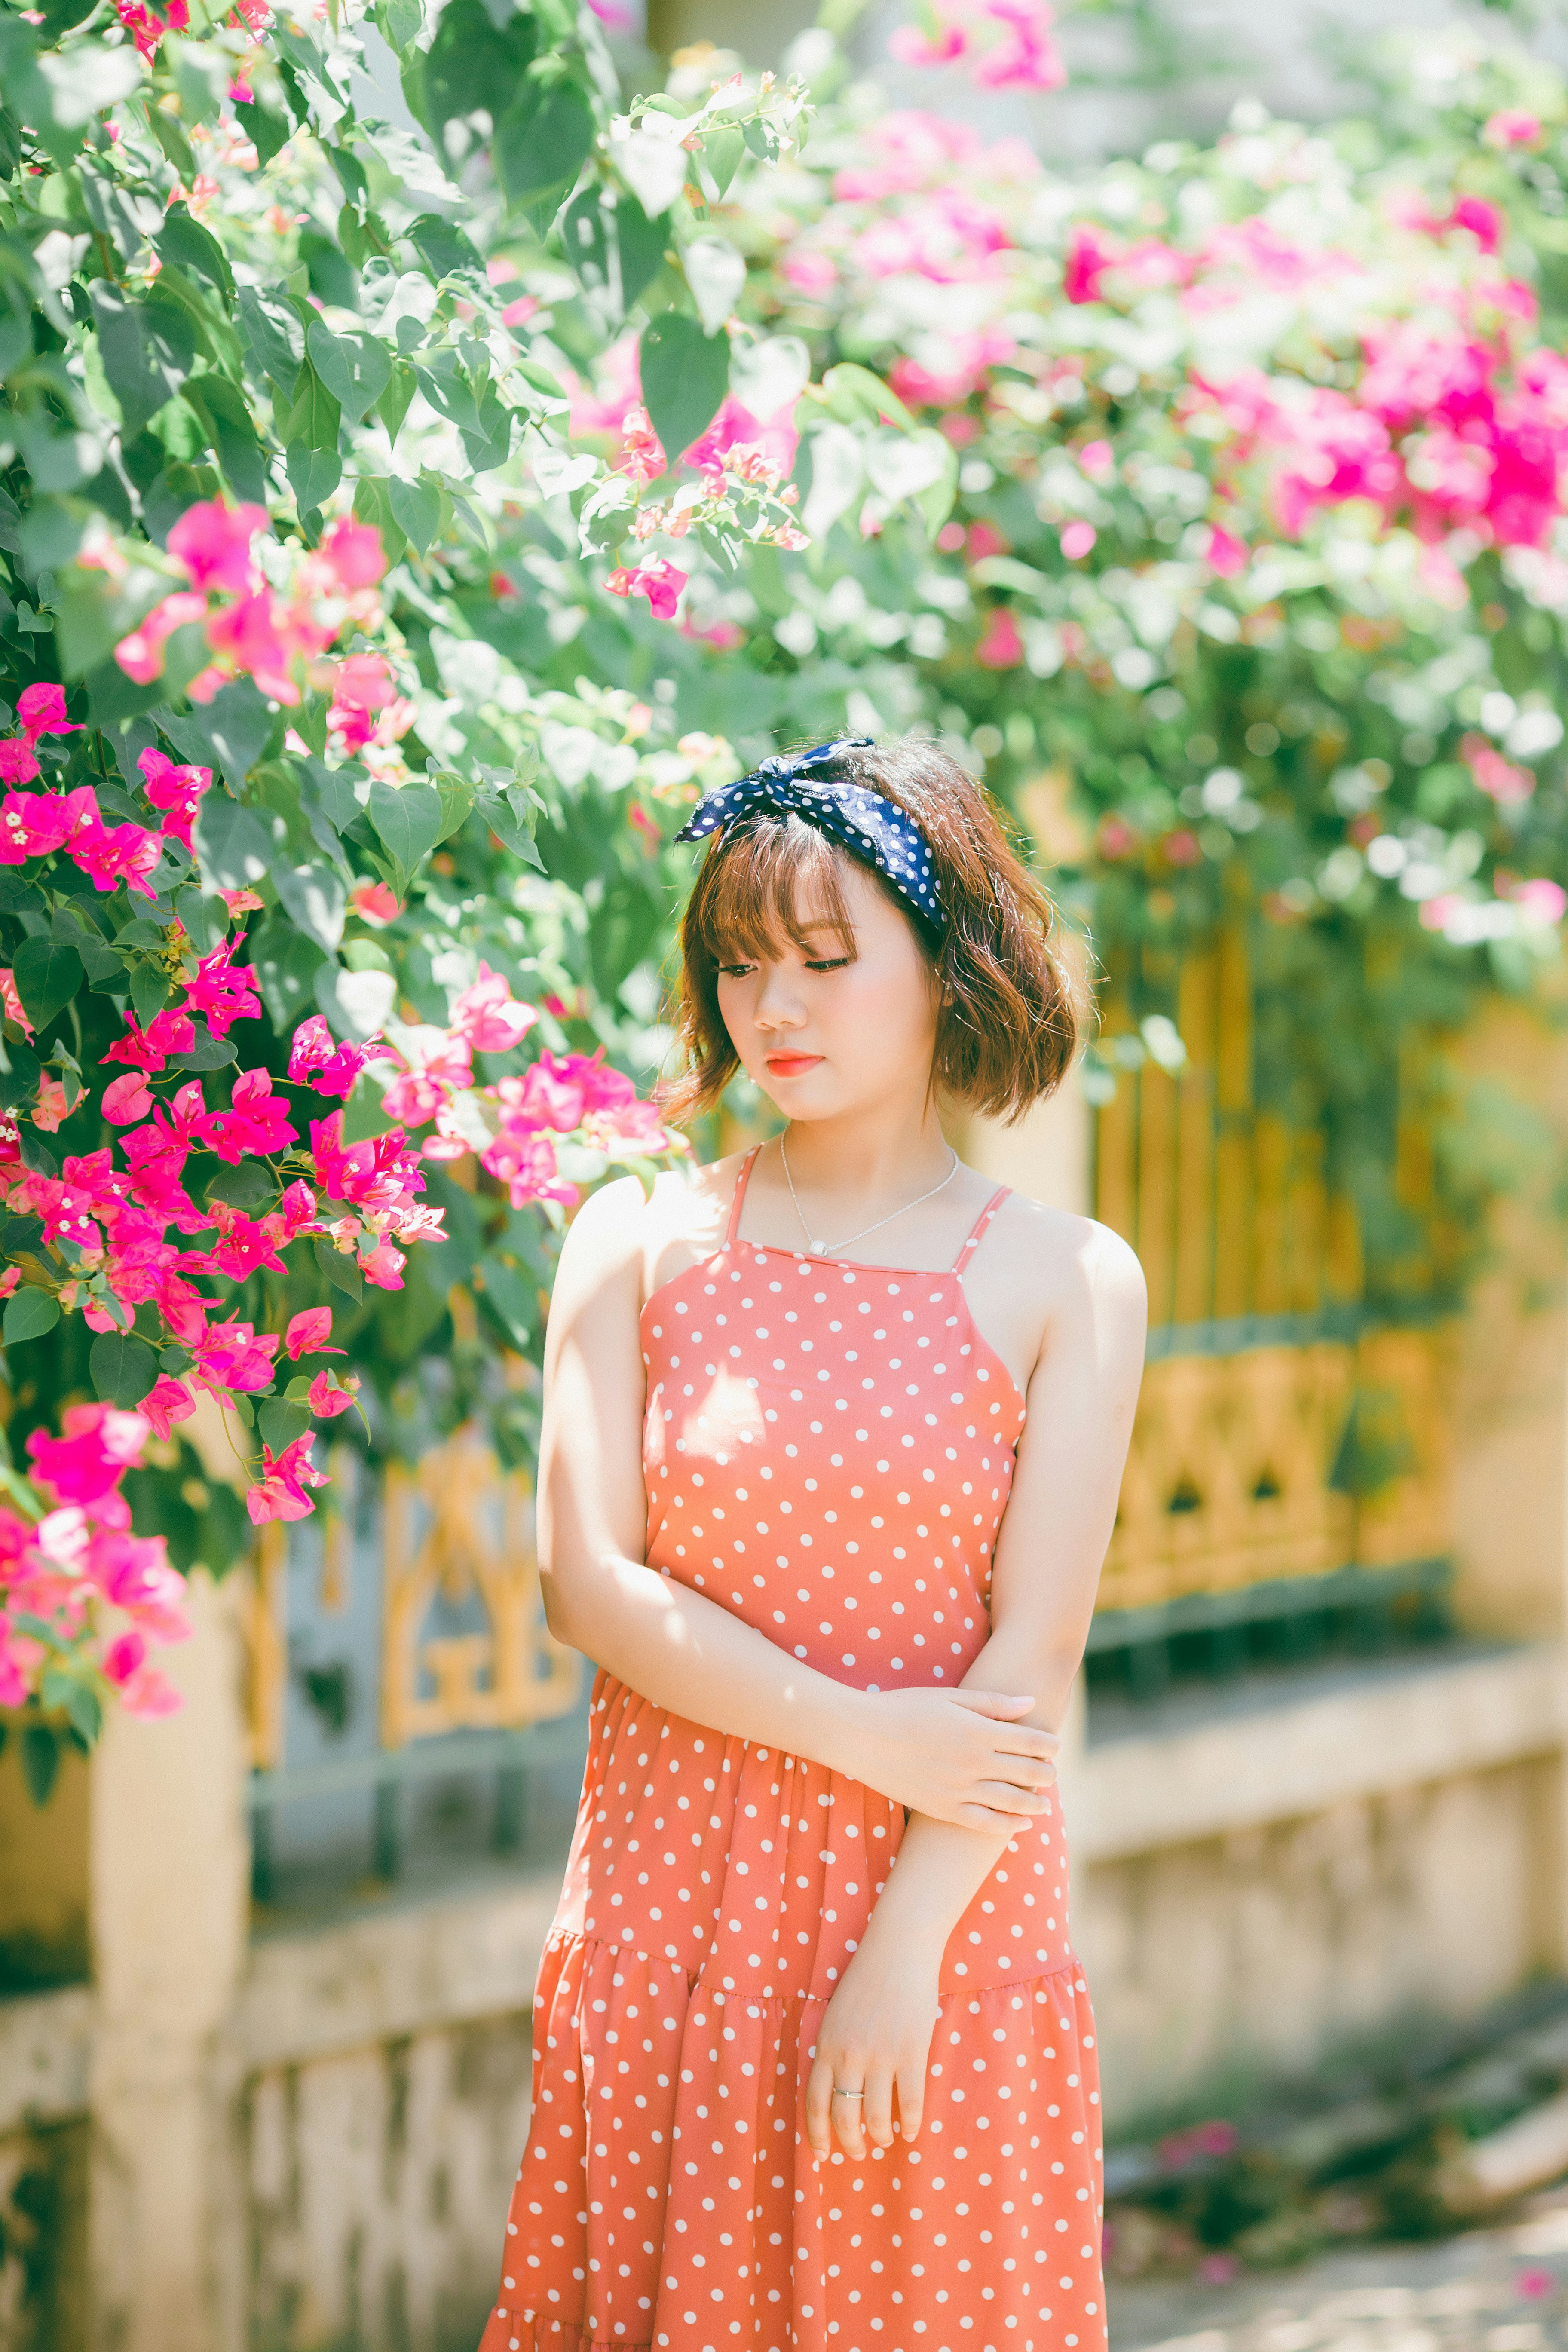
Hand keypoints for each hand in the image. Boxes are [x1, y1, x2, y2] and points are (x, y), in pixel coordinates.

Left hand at [805, 1932, 942, 2159]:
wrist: (899, 1948)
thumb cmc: (867, 1979)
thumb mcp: (836, 2015)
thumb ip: (833, 2051)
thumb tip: (835, 2091)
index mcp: (826, 2045)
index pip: (813, 2104)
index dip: (816, 2136)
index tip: (821, 2156)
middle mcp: (849, 2055)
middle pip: (843, 2117)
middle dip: (849, 2144)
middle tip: (857, 2152)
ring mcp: (881, 2055)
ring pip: (875, 2117)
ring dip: (879, 2137)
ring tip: (884, 2141)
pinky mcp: (911, 2052)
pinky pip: (910, 2103)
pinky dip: (911, 2124)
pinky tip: (910, 2132)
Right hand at [842, 1685, 1057, 1830]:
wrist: (861, 1736)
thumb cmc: (904, 1708)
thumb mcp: (949, 1697)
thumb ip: (992, 1702)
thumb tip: (1030, 1703)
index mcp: (977, 1731)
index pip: (1029, 1741)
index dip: (1048, 1745)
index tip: (1056, 1746)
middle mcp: (973, 1762)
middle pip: (1026, 1773)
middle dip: (1046, 1774)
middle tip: (1052, 1773)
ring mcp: (959, 1789)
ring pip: (1012, 1802)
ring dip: (1035, 1803)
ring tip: (1044, 1803)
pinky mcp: (943, 1810)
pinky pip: (985, 1824)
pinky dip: (1008, 1826)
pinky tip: (1021, 1824)